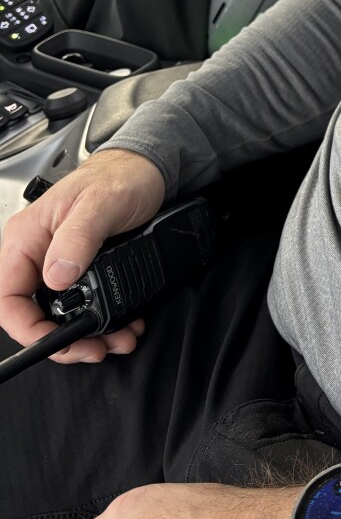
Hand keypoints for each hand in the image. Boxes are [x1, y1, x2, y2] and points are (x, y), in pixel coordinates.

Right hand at [0, 148, 164, 361]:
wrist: (149, 170)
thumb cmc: (120, 176)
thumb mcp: (100, 205)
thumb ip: (77, 238)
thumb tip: (57, 275)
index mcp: (26, 237)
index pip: (8, 297)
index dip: (27, 327)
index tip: (56, 342)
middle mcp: (38, 253)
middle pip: (35, 312)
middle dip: (65, 339)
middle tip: (94, 348)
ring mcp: (60, 262)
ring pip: (63, 313)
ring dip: (89, 333)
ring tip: (118, 339)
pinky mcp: (83, 268)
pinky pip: (85, 303)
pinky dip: (105, 319)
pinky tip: (126, 322)